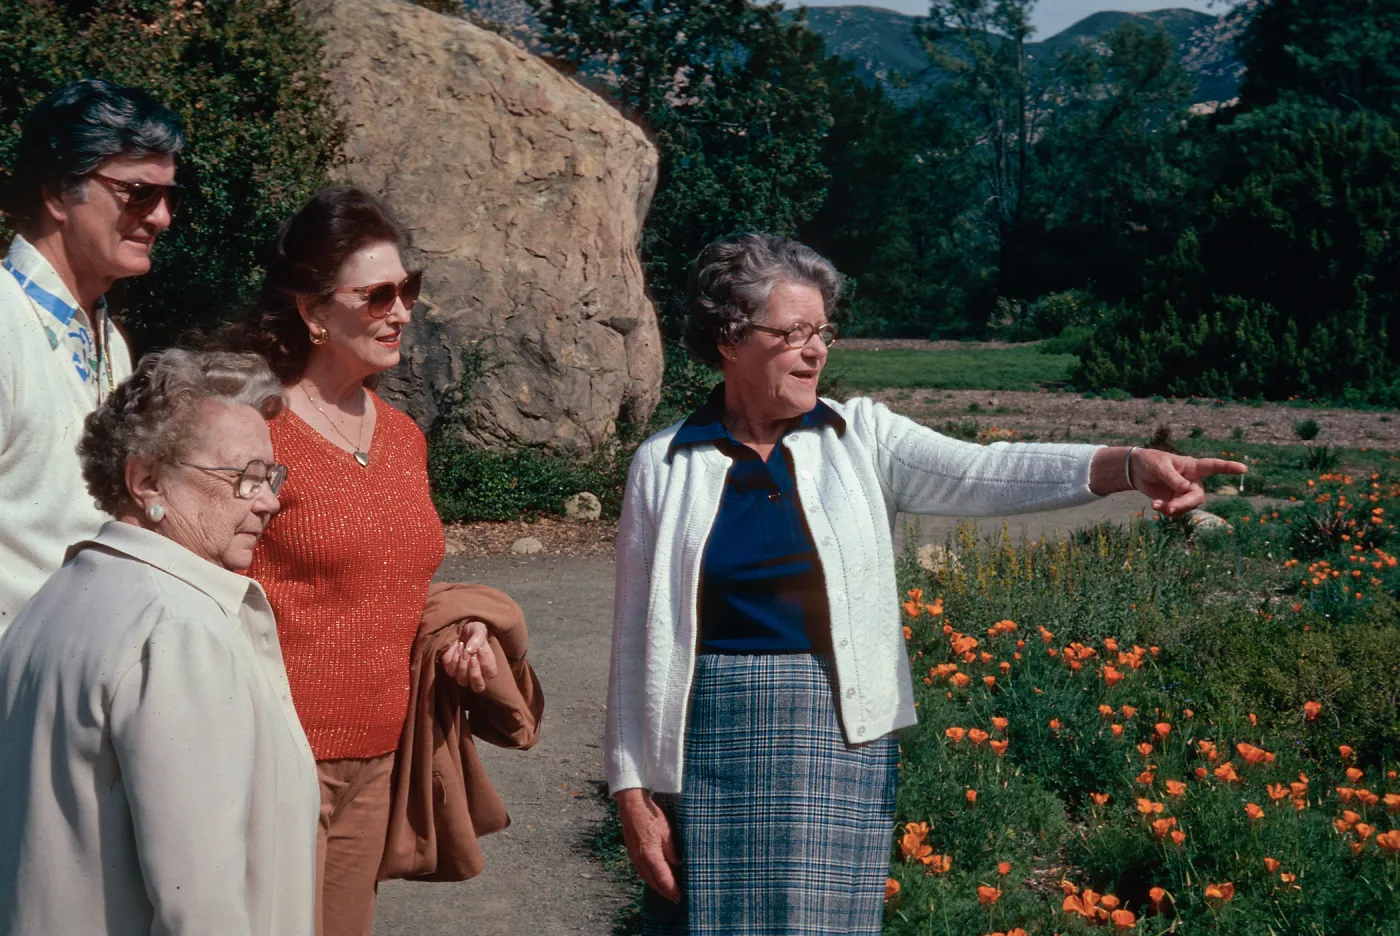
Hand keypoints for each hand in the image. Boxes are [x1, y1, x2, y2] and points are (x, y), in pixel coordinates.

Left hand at [440, 620, 498, 692]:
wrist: (459, 628)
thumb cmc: (473, 631)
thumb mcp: (479, 629)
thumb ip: (478, 638)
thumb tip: (471, 649)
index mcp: (488, 666)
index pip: (490, 673)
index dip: (486, 663)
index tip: (480, 648)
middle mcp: (476, 674)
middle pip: (478, 687)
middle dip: (474, 674)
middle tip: (472, 658)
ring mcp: (462, 674)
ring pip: (462, 681)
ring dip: (463, 665)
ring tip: (464, 649)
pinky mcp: (451, 670)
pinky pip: (451, 671)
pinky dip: (454, 660)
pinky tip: (457, 648)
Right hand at [616, 788, 680, 903]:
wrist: (631, 805)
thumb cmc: (651, 816)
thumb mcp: (667, 832)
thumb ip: (671, 851)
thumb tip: (677, 865)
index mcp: (651, 855)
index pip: (663, 879)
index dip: (672, 890)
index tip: (680, 897)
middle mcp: (640, 860)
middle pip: (653, 882)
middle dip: (665, 892)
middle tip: (675, 899)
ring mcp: (634, 857)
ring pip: (646, 878)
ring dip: (656, 887)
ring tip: (666, 892)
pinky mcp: (631, 852)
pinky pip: (641, 871)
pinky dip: (649, 878)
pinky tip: (654, 878)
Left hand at [1131, 448, 1247, 516]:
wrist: (1136, 471)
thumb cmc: (1150, 462)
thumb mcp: (1159, 467)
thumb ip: (1173, 478)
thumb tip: (1186, 489)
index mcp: (1192, 466)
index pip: (1213, 466)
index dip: (1228, 468)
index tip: (1244, 469)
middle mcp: (1192, 480)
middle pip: (1198, 496)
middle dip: (1185, 504)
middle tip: (1170, 508)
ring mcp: (1184, 493)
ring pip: (1188, 506)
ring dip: (1174, 509)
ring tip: (1156, 505)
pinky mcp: (1176, 501)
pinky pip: (1177, 511)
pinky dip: (1167, 511)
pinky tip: (1155, 505)